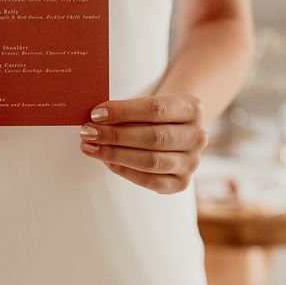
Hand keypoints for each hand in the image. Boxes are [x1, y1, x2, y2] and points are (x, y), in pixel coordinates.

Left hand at [78, 94, 207, 193]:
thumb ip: (127, 109)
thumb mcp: (147, 101)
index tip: (96, 113)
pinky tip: (107, 162)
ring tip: (91, 147)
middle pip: (154, 137)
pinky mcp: (181, 183)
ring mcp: (192, 162)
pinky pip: (151, 181)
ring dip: (116, 154)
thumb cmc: (154, 113)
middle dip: (115, 135)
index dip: (124, 112)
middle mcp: (197, 136)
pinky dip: (126, 171)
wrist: (175, 127)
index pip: (156, 109)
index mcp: (193, 108)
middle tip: (88, 132)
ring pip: (151, 161)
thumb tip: (95, 119)